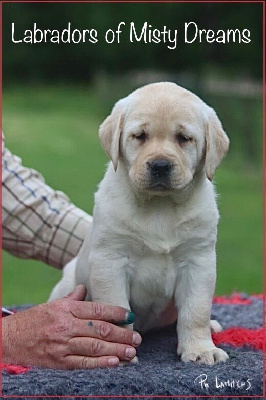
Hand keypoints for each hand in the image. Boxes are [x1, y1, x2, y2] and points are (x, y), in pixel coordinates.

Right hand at [2, 285, 141, 368]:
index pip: (96, 309)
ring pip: (95, 346)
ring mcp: (63, 345)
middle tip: (137, 337)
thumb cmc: (34, 320)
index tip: (130, 315)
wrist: (10, 340)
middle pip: (99, 329)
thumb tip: (85, 288)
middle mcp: (66, 326)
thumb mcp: (52, 305)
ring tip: (132, 351)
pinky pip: (83, 362)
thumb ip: (71, 298)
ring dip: (116, 349)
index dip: (115, 312)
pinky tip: (114, 363)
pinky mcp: (59, 362)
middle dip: (122, 333)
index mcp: (66, 309)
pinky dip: (100, 363)